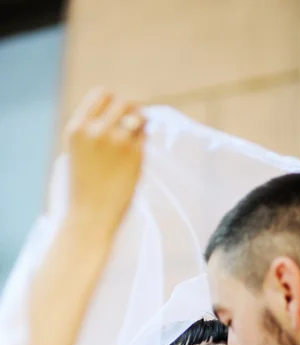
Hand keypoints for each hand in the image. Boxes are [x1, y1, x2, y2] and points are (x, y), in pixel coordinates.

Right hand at [66, 87, 144, 241]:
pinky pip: (145, 138)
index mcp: (77, 128)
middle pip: (124, 103)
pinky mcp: (135, 155)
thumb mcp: (76, 154)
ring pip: (139, 117)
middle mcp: (97, 130)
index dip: (113, 102)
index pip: (102, 94)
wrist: (89, 217)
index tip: (118, 113)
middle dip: (131, 112)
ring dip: (142, 123)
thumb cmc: (81, 191)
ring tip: (139, 135)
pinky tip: (138, 153)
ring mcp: (117, 141)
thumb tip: (116, 117)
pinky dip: (144, 142)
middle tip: (134, 125)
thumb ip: (90, 133)